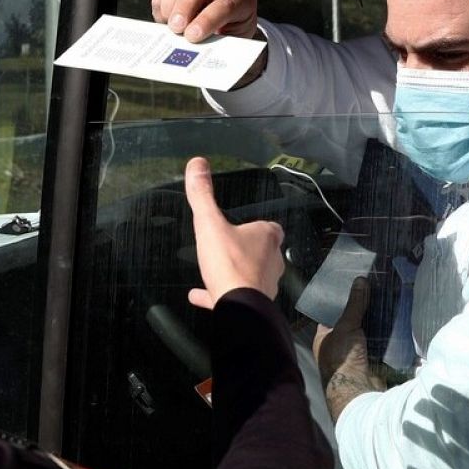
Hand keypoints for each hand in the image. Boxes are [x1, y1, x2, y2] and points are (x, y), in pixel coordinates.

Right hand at [151, 0, 261, 42]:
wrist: (228, 26)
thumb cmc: (230, 37)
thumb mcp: (231, 43)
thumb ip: (216, 46)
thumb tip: (193, 54)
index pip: (226, 3)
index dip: (208, 19)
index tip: (192, 37)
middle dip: (187, 3)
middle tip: (176, 27)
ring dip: (170, 4)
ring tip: (168, 26)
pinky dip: (161, 6)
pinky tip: (164, 22)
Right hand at [184, 156, 283, 306]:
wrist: (238, 306)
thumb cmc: (228, 262)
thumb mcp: (209, 224)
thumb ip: (202, 195)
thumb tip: (197, 162)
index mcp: (266, 237)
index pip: (271, 229)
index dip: (258, 228)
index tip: (244, 227)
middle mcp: (272, 260)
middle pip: (262, 252)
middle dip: (246, 250)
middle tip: (227, 247)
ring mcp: (265, 284)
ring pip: (251, 275)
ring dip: (235, 273)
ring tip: (214, 271)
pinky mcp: (254, 304)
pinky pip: (235, 296)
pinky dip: (218, 294)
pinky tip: (199, 295)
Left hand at [314, 277, 379, 421]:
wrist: (358, 392)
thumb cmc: (343, 359)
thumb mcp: (346, 327)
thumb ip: (354, 305)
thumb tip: (360, 280)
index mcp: (324, 336)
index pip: (332, 312)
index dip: (344, 299)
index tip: (358, 284)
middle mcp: (338, 345)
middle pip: (352, 321)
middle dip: (364, 309)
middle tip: (378, 288)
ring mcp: (356, 353)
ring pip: (368, 331)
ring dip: (377, 320)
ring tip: (390, 298)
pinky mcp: (372, 360)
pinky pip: (380, 342)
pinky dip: (386, 333)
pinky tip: (396, 318)